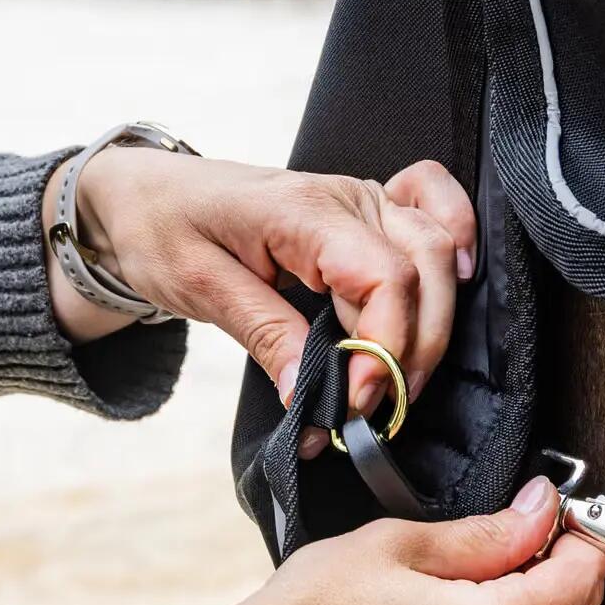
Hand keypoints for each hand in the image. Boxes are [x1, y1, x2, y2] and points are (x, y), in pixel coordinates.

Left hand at [43, 147, 475, 451]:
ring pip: (437, 250)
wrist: (148, 195)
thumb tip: (310, 395)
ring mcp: (362, 198)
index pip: (382, 278)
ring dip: (433, 322)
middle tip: (375, 409)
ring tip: (399, 381)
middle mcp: (345, 197)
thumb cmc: (163, 230)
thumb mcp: (198, 287)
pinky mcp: (366, 211)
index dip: (384, 348)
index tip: (356, 402)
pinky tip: (456, 285)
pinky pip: (432, 209)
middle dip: (413, 350)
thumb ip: (263, 335)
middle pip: (423, 269)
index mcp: (302, 212)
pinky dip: (456, 243)